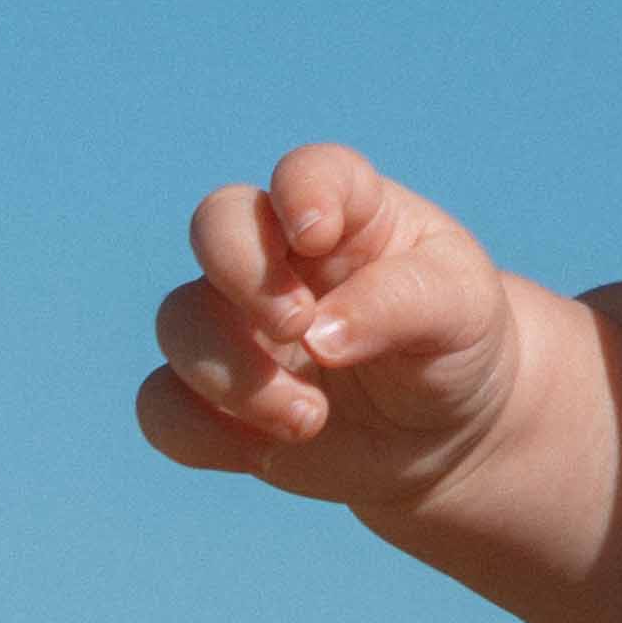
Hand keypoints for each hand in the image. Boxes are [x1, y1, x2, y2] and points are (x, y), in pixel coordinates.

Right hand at [139, 144, 518, 512]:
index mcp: (348, 212)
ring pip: (179, 320)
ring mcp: (237, 324)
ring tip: (311, 418)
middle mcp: (279, 256)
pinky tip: (265, 449)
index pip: (309, 172)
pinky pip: (161, 404)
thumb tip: (320, 336)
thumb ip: (399, 304)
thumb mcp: (460, 311)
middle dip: (242, 274)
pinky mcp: (213, 398)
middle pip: (215, 224)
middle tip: (297, 327)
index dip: (301, 193)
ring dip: (233, 374)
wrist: (443, 432)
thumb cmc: (454, 345)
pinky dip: (200, 431)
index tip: (317, 236)